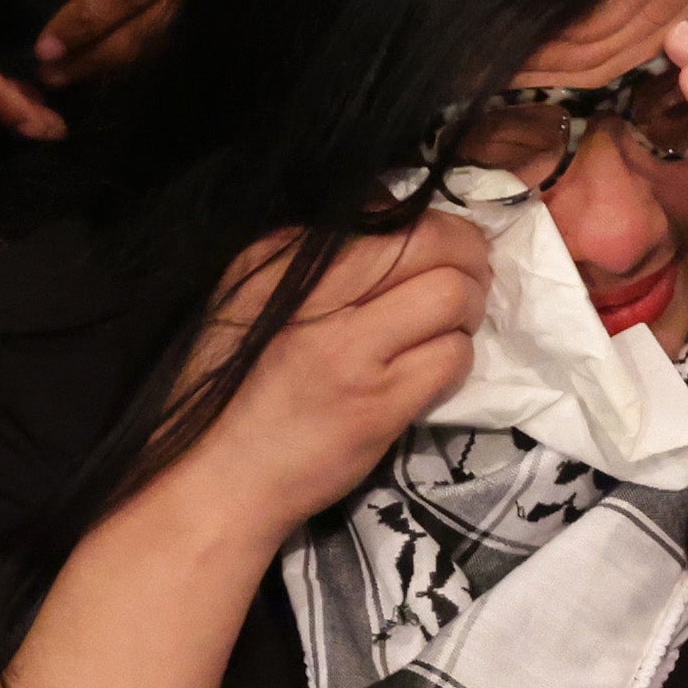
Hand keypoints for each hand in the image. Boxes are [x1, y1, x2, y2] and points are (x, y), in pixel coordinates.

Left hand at [32, 0, 303, 88]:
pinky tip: (143, 57)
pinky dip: (175, 45)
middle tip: (53, 79)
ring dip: (135, 60)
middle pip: (162, 19)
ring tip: (86, 77)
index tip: (49, 44)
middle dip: (105, 54)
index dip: (94, 13)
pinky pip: (219, 18)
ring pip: (191, 30)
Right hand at [163, 210, 490, 539]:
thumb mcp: (250, 297)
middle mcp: (316, 294)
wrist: (217, 476)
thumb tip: (390, 216)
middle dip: (469, 256)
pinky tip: (434, 370)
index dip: (437, 225)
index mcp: (283, 259)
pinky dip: (458, 358)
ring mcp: (350, 351)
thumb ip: (309, 255)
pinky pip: (452, 358)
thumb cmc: (232, 386)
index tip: (443, 248)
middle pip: (433, 240)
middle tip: (469, 279)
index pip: (389, 211)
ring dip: (469, 310)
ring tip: (452, 327)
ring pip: (453, 295)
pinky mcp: (378, 403)